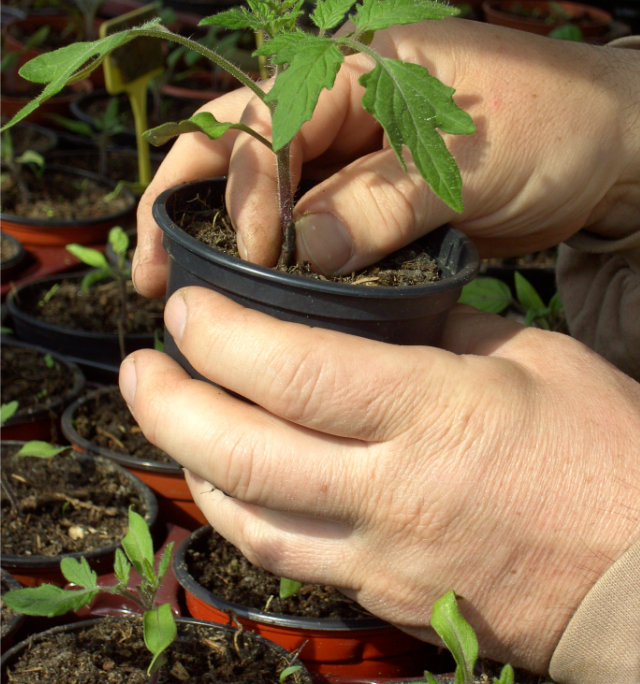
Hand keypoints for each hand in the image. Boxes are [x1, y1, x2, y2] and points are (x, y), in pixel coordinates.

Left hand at [119, 289, 639, 672]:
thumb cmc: (605, 453)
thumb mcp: (532, 358)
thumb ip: (441, 330)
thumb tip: (378, 310)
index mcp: (434, 414)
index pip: (295, 372)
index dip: (223, 336)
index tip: (187, 308)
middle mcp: (393, 493)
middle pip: (246, 454)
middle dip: (171, 406)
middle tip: (140, 367)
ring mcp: (384, 559)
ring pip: (251, 521)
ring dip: (191, 466)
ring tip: (168, 420)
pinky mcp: (387, 599)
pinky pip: (290, 560)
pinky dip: (243, 516)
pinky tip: (230, 483)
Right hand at [133, 19, 639, 295]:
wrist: (607, 149)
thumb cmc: (549, 126)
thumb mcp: (468, 161)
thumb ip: (383, 200)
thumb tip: (304, 252)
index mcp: (355, 68)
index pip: (267, 121)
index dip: (246, 189)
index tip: (256, 256)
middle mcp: (338, 105)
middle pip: (236, 147)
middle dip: (185, 205)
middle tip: (151, 272)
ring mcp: (349, 154)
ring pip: (262, 192)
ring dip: (219, 239)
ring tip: (180, 292)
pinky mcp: (365, 197)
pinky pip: (303, 224)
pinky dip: (273, 259)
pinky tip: (255, 297)